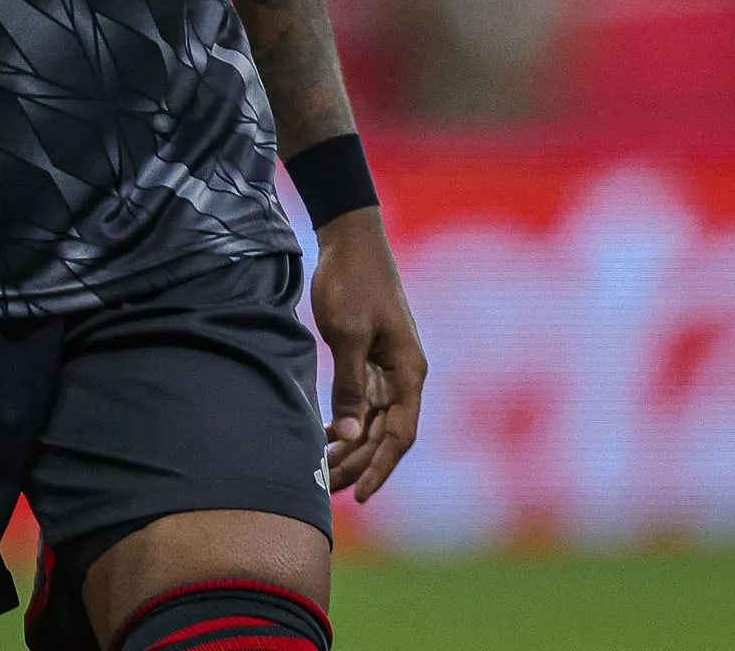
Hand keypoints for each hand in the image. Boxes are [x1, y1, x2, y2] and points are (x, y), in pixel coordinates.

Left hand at [310, 206, 425, 501]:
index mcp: (409, 371)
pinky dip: (349, 422)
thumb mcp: (347, 333)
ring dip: (353, 448)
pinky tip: (327, 436)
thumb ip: (350, 385)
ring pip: (375, 422)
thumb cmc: (352, 280)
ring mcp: (389, 367)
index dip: (380, 468)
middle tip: (327, 490)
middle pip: (387, 435)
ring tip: (324, 471)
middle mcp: (404, 375)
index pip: (400, 435)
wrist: (349, 238)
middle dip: (360, 464)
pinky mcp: (371, 358)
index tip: (359, 495)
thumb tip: (351, 434)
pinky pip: (365, 402)